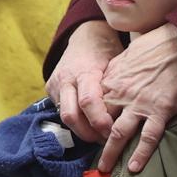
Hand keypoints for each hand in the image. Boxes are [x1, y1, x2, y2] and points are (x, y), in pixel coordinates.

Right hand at [46, 20, 120, 142]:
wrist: (86, 36)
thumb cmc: (107, 52)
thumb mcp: (116, 66)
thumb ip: (116, 90)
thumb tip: (127, 118)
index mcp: (84, 71)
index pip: (88, 102)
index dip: (100, 121)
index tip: (113, 132)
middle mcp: (66, 78)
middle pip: (70, 116)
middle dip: (88, 133)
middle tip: (105, 140)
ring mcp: (55, 84)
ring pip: (64, 117)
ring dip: (81, 131)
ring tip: (98, 136)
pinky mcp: (50, 89)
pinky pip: (61, 111)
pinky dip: (76, 121)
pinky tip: (89, 125)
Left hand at [98, 24, 176, 173]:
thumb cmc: (160, 43)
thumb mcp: (129, 53)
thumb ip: (117, 70)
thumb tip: (111, 80)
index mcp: (112, 79)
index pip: (94, 105)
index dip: (91, 120)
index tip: (90, 132)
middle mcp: (121, 93)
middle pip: (102, 122)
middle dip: (95, 141)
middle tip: (91, 155)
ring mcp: (140, 103)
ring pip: (119, 133)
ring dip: (111, 153)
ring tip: (105, 169)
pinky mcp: (161, 110)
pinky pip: (148, 137)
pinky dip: (140, 154)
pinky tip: (134, 167)